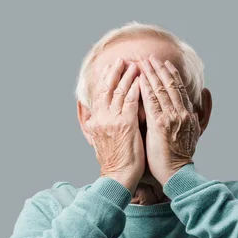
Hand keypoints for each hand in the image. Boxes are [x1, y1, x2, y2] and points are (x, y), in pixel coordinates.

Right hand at [86, 57, 143, 193]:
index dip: (106, 79)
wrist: (118, 177)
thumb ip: (100, 126)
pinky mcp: (124, 125)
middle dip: (115, 72)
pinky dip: (135, 88)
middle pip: (107, 88)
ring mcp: (111, 121)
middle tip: (122, 59)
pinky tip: (141, 79)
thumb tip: (97, 119)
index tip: (111, 67)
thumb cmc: (114, 162)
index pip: (100, 94)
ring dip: (127, 76)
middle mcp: (101, 118)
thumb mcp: (101, 141)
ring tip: (135, 64)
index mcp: (95, 122)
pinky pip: (130, 101)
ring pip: (119, 91)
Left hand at [138, 55, 200, 184]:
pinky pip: (151, 102)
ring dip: (151, 74)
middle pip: (170, 85)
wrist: (177, 174)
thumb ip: (191, 120)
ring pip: (161, 90)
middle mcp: (181, 113)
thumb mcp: (191, 135)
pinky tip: (140, 79)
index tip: (164, 64)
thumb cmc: (179, 159)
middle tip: (151, 57)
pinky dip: (146, 88)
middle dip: (160, 69)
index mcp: (187, 115)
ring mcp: (171, 118)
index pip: (178, 89)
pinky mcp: (160, 124)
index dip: (171, 75)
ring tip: (143, 62)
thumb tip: (193, 110)